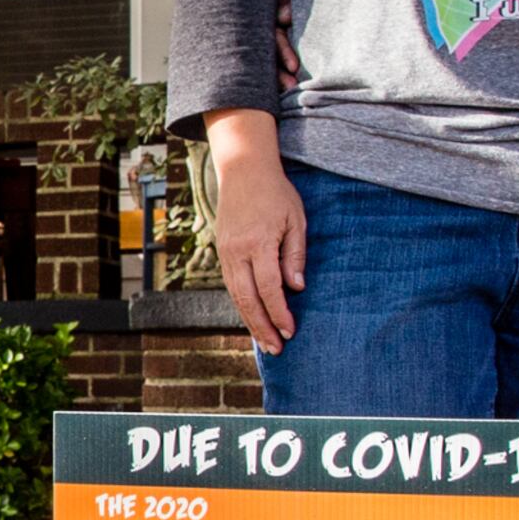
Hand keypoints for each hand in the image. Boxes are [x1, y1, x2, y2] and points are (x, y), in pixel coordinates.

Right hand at [210, 133, 308, 353]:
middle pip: (247, 299)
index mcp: (257, 243)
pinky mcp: (222, 253)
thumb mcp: (295, 220)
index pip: (269, 288)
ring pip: (235, 296)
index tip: (291, 331)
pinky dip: (242, 305)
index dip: (280, 313)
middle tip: (277, 349)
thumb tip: (296, 288)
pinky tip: (253, 318)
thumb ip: (294, 255)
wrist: (243, 170)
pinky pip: (231, 286)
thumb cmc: (276, 193)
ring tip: (264, 342)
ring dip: (250, 321)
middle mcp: (236, 252)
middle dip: (262, 327)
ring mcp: (225, 253)